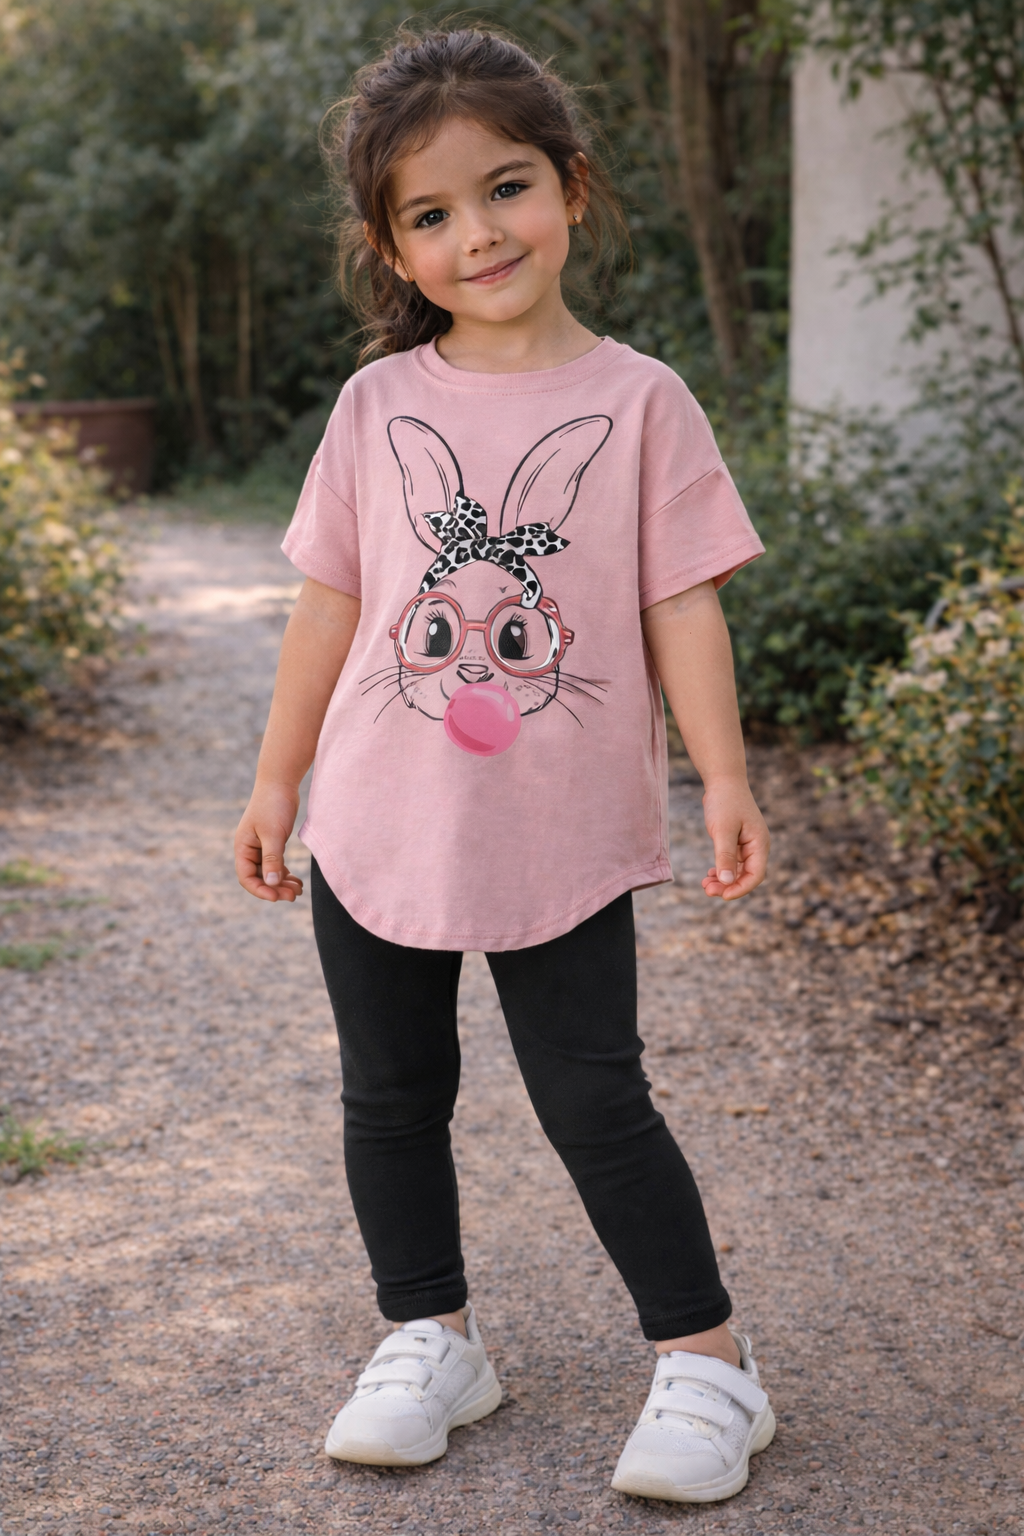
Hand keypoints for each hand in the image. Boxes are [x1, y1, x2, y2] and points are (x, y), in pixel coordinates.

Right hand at [234, 781, 303, 901]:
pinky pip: (277, 865)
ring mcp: (261, 847)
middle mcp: (249, 850)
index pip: (246, 877)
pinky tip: (297, 881)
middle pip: (259, 878)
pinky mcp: (273, 843)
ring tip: (298, 891)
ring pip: (269, 873)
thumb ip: (272, 859)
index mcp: (243, 847)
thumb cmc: (273, 805)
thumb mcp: (273, 834)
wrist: (280, 781)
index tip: (277, 897)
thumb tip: (271, 884)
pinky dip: (285, 874)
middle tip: (293, 896)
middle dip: (275, 889)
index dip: (260, 890)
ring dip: (282, 883)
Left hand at [700, 778, 769, 901]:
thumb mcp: (723, 830)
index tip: (722, 896)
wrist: (723, 780)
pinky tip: (709, 875)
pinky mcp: (738, 842)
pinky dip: (721, 870)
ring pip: (738, 871)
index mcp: (760, 844)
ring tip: (705, 885)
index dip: (740, 889)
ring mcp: (748, 845)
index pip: (756, 875)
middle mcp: (757, 846)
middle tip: (707, 891)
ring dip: (723, 880)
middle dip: (728, 886)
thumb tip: (727, 881)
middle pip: (747, 876)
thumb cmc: (725, 802)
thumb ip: (725, 856)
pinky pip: (732, 862)